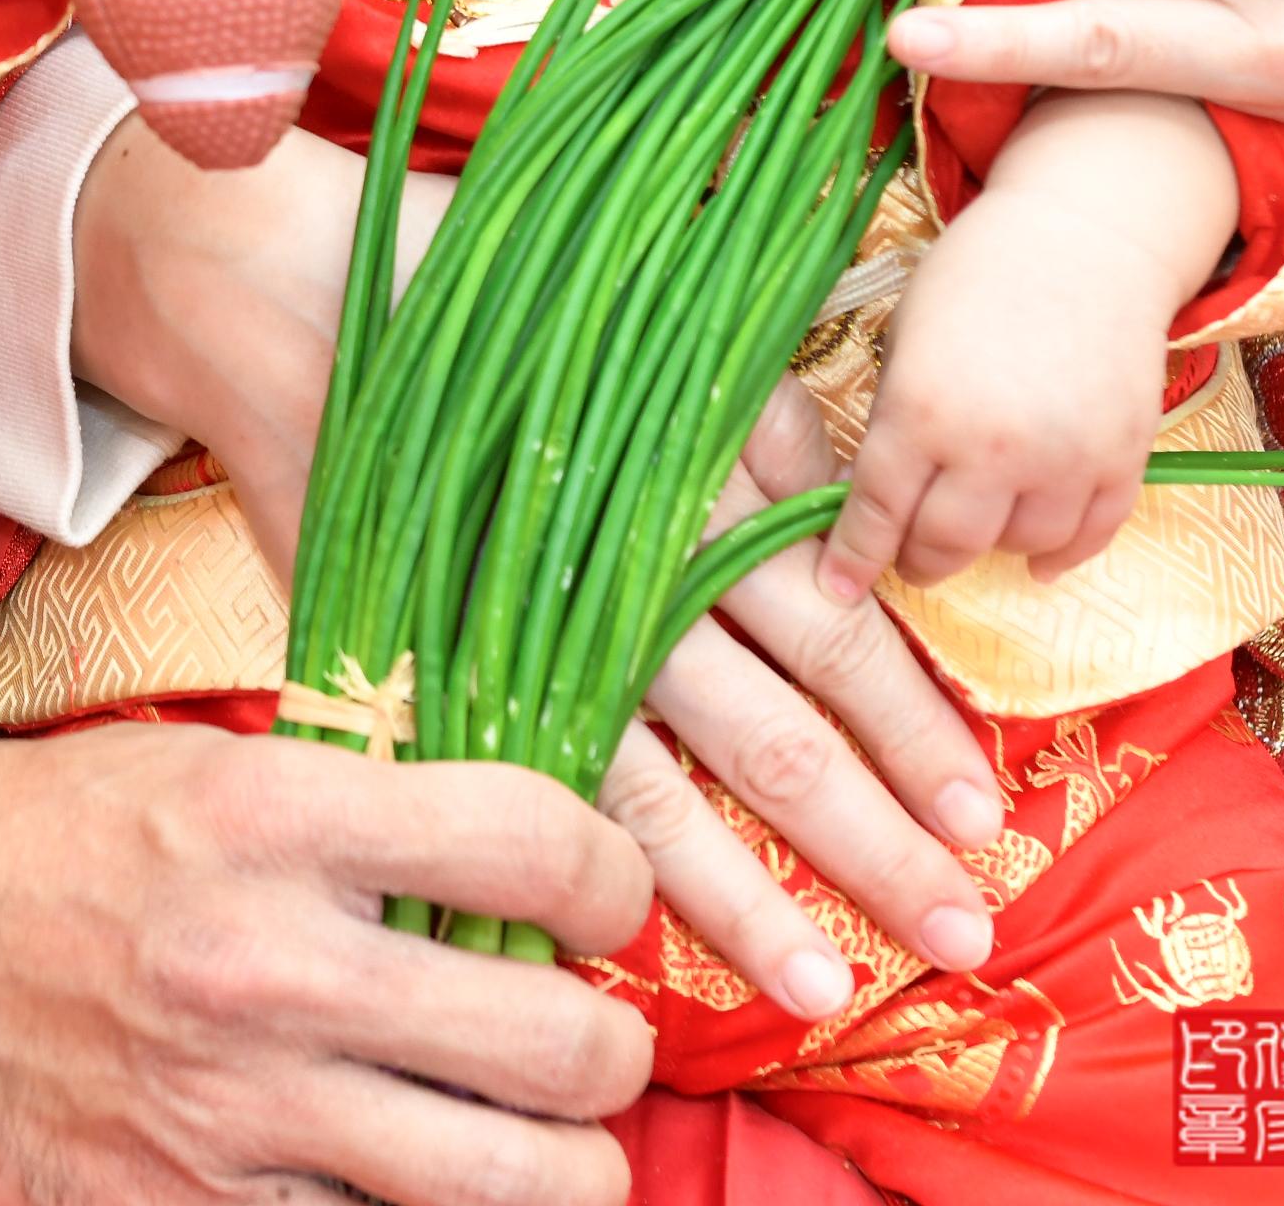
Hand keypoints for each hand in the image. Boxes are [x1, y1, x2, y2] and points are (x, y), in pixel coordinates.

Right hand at [0, 724, 652, 1205]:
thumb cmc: (62, 836)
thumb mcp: (212, 766)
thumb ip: (368, 805)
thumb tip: (531, 857)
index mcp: (281, 822)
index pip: (539, 844)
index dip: (615, 881)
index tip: (601, 902)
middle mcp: (276, 970)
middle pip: (561, 1048)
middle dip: (605, 1055)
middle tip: (578, 1045)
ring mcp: (241, 1114)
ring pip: (514, 1189)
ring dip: (561, 1172)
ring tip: (537, 1144)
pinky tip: (417, 1188)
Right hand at [69, 130, 1001, 1012]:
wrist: (296, 295)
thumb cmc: (493, 292)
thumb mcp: (658, 321)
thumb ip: (763, 426)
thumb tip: (860, 521)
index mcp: (686, 481)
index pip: (836, 632)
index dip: (915, 729)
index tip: (987, 811)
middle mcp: (616, 572)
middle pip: (772, 736)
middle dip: (873, 844)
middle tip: (959, 935)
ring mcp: (519, 629)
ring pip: (658, 793)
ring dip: (748, 900)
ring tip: (822, 991)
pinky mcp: (431, 660)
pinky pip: (526, 784)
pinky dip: (588, 870)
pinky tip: (633, 950)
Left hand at [815, 91, 1220, 599]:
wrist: (1085, 237)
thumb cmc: (978, 273)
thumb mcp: (907, 333)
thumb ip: (896, 415)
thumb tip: (877, 489)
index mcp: (922, 409)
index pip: (877, 510)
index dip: (854, 557)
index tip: (839, 587)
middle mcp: (992, 446)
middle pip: (945, 545)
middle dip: (917, 560)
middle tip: (908, 556)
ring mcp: (1064, 458)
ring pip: (1016, 547)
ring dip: (988, 546)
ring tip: (975, 526)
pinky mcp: (1122, 458)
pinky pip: (1088, 537)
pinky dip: (1059, 554)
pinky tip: (1035, 553)